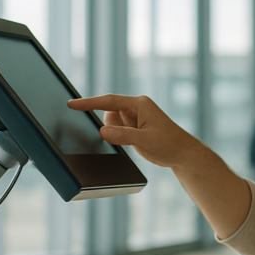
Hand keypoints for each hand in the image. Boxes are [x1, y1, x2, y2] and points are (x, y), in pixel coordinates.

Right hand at [68, 94, 199, 168]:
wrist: (182, 153)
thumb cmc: (169, 144)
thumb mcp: (145, 141)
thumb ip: (123, 136)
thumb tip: (103, 131)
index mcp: (139, 104)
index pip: (109, 101)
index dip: (89, 103)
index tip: (72, 104)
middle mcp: (136, 108)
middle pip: (109, 114)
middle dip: (113, 128)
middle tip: (131, 138)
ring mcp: (134, 117)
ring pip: (111, 123)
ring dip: (117, 134)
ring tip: (137, 142)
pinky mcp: (133, 127)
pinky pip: (117, 130)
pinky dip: (118, 137)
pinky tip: (134, 143)